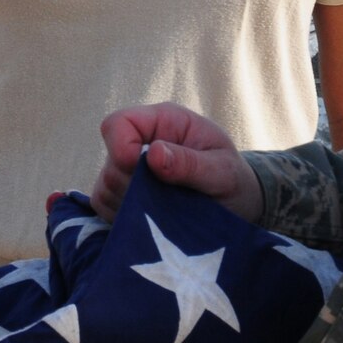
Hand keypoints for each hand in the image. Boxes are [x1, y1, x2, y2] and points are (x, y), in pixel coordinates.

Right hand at [93, 102, 261, 222]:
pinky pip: (105, 207)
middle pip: (111, 162)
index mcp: (164, 122)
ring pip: (105, 188)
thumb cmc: (232, 178)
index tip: (139, 171)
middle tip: (169, 200)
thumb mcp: (221, 170)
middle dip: (135, 186)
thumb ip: (189, 163)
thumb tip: (154, 154)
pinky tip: (152, 221)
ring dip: (132, 206)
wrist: (236, 204)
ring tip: (167, 211)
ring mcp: (129, 170)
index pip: (119, 123)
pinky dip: (124, 218)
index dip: (120, 147)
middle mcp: (140, 143)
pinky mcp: (123, 196)